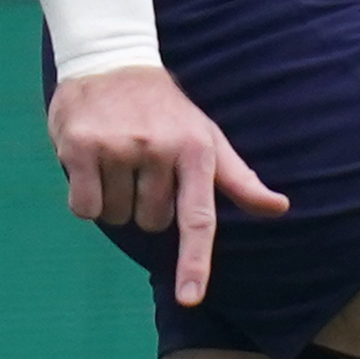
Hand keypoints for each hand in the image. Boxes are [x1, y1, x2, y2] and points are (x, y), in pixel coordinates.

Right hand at [48, 64, 285, 308]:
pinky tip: (91, 165)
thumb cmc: (167, 109)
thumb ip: (239, 179)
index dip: (194, 262)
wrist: (111, 60)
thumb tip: (279, 208)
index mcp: (196, 152)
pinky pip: (84, 206)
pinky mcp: (81, 147)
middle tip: (141, 165)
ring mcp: (119, 148)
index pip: (198, 219)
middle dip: (144, 205)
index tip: (190, 298)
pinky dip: (86, 198)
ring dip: (115, 198)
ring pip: (116, 216)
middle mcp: (159, 149)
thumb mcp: (208, 137)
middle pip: (150, 223)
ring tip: (117, 159)